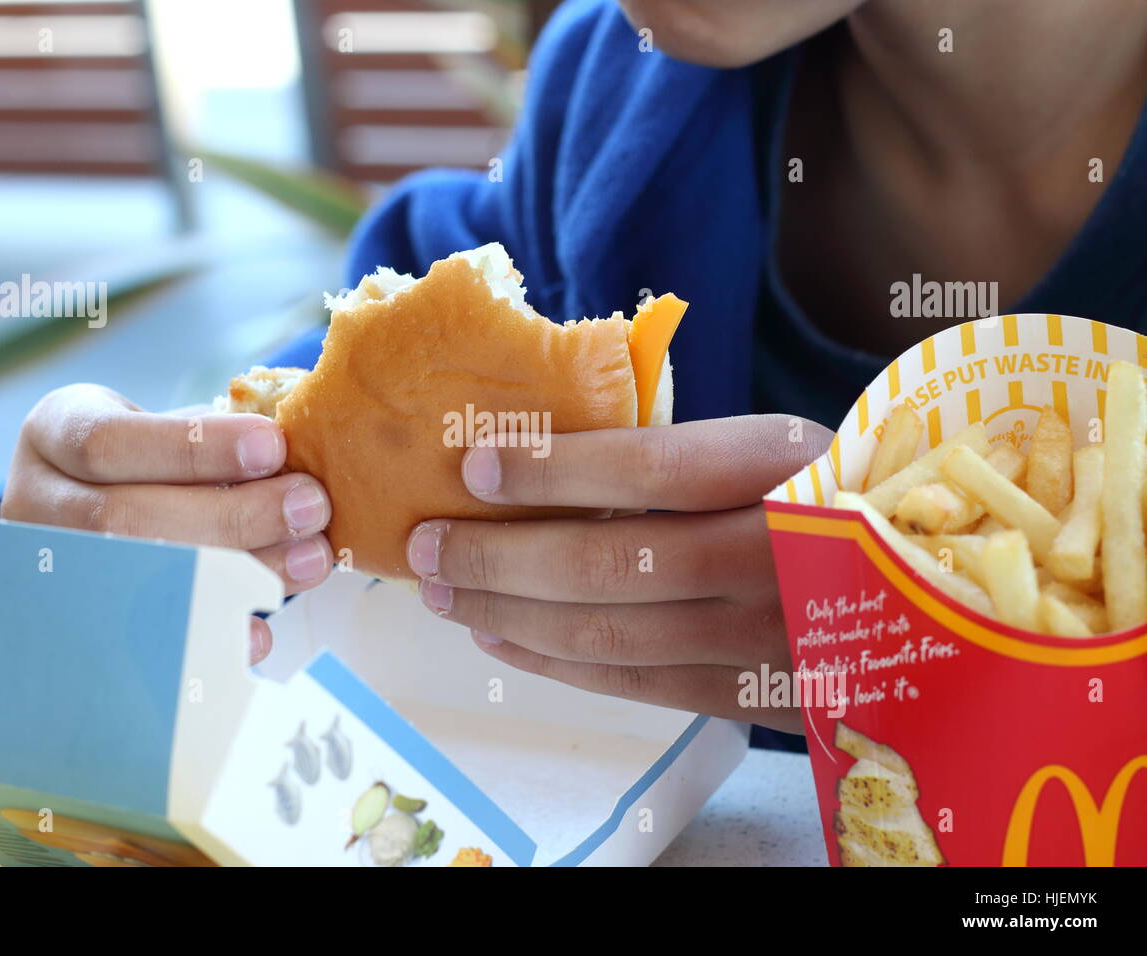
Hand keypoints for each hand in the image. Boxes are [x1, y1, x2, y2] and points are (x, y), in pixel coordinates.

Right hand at [1, 384, 333, 662]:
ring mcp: (54, 575)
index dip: (194, 447)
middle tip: (310, 507)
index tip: (274, 445)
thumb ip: (214, 436)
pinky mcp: (83, 628)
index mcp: (54, 434)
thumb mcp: (162, 426)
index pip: (108, 442)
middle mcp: (38, 506)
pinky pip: (148, 643)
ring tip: (310, 558)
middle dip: (232, 517)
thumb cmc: (150, 459)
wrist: (92, 511)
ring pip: (140, 581)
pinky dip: (211, 637)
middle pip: (124, 521)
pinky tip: (260, 628)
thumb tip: (296, 458)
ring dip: (239, 573)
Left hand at [405, 415, 832, 731]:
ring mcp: (770, 637)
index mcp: (789, 471)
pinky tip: (502, 637)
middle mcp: (778, 557)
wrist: (946, 594)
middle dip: (498, 555)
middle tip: (424, 545)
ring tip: (441, 591)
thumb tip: (550, 457)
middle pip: (611, 563)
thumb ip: (692, 455)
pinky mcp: (761, 695)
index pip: (652, 468)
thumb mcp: (788, 448)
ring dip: (508, 611)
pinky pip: (637, 683)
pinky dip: (555, 662)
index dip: (553, 470)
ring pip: (610, 633)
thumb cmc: (842, 499)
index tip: (475, 466)